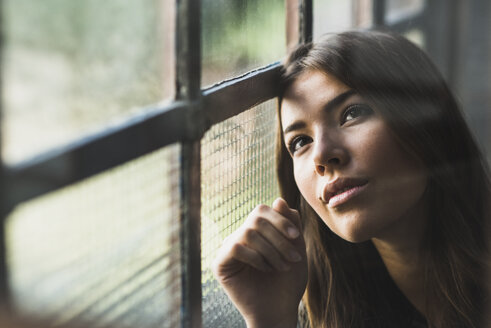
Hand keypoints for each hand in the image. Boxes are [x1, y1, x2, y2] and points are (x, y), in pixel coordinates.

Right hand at [212, 198, 306, 327]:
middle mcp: (240, 236)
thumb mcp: (296, 248)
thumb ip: (290, 224)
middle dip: (278, 237)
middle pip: (256, 218)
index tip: (296, 236)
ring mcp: (229, 248)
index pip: (262, 210)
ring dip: (271, 250)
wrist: (279, 310)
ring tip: (282, 267)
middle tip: (293, 258)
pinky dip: (255, 257)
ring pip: (248, 233)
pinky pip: (235, 247)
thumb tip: (278, 200)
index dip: (279, 219)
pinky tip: (265, 269)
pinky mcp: (220, 263)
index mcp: (257, 231)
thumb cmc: (288, 281)